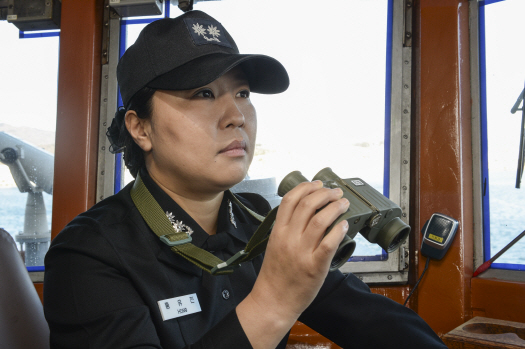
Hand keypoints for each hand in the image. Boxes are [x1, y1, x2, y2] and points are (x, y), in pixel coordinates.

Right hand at [237, 180, 349, 347]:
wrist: (273, 300)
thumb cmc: (275, 276)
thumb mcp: (274, 245)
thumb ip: (286, 228)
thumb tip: (305, 213)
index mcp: (278, 231)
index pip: (290, 199)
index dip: (306, 187)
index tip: (318, 183)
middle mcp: (289, 238)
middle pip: (307, 205)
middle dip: (324, 193)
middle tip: (335, 192)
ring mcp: (301, 252)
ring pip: (320, 220)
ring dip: (335, 207)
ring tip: (343, 203)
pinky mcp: (314, 266)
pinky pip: (328, 243)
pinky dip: (338, 230)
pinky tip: (344, 224)